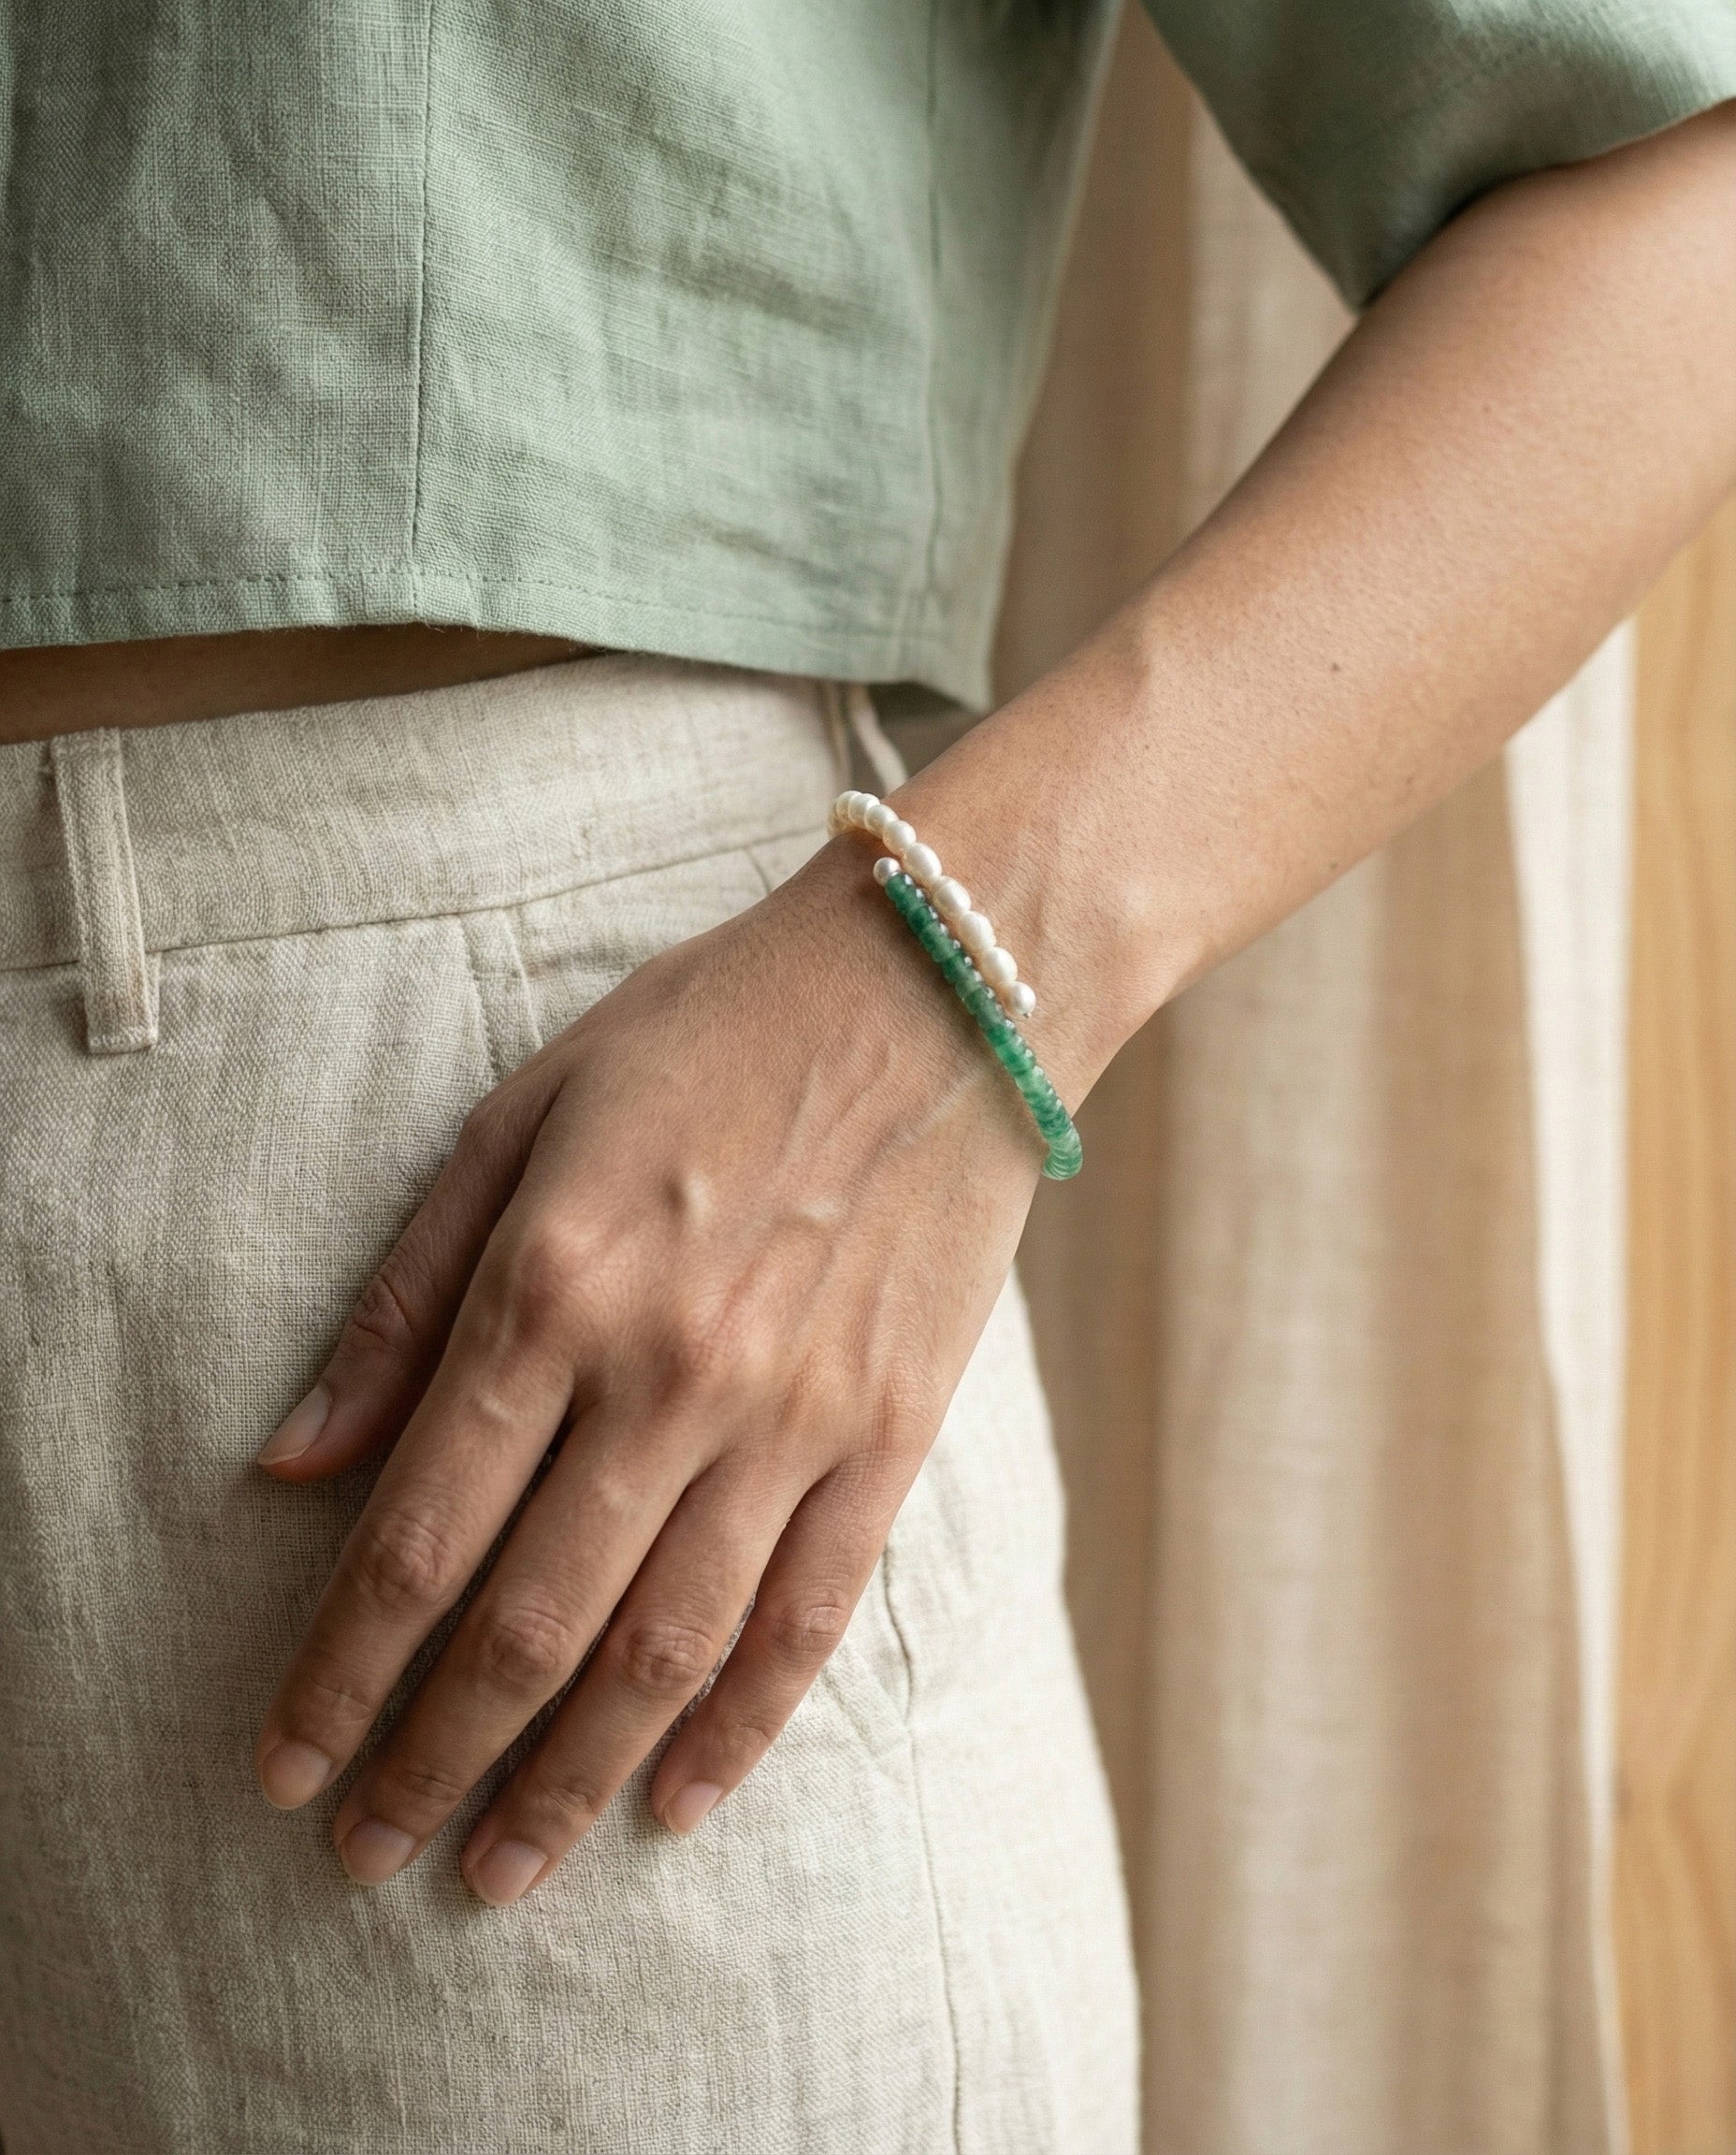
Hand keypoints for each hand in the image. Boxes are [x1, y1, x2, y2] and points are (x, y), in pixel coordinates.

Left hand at [253, 835, 1041, 1904]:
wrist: (937, 987)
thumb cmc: (709, 1032)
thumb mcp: (523, 1116)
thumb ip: (406, 1295)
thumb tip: (295, 1462)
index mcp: (555, 1282)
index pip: (419, 1534)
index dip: (340, 1673)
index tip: (284, 1767)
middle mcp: (668, 1370)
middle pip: (528, 1624)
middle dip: (431, 1761)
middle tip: (367, 1854)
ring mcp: (794, 1413)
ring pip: (666, 1650)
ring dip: (572, 1780)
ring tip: (502, 1871)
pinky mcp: (892, 1433)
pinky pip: (811, 1616)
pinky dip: (743, 1726)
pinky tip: (680, 1800)